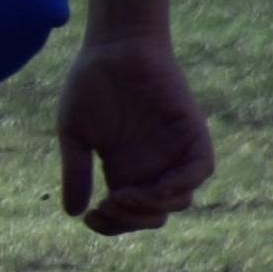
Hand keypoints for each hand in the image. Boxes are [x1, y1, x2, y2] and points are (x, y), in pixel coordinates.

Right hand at [56, 33, 212, 234]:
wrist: (114, 46)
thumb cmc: (89, 83)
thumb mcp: (75, 133)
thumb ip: (76, 171)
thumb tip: (72, 213)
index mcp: (124, 170)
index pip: (126, 214)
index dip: (111, 225)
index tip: (89, 217)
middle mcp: (152, 167)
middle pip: (154, 214)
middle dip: (131, 220)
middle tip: (108, 205)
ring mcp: (174, 152)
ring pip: (179, 199)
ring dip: (154, 207)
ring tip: (125, 195)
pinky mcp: (192, 134)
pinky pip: (200, 170)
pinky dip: (182, 185)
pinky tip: (157, 188)